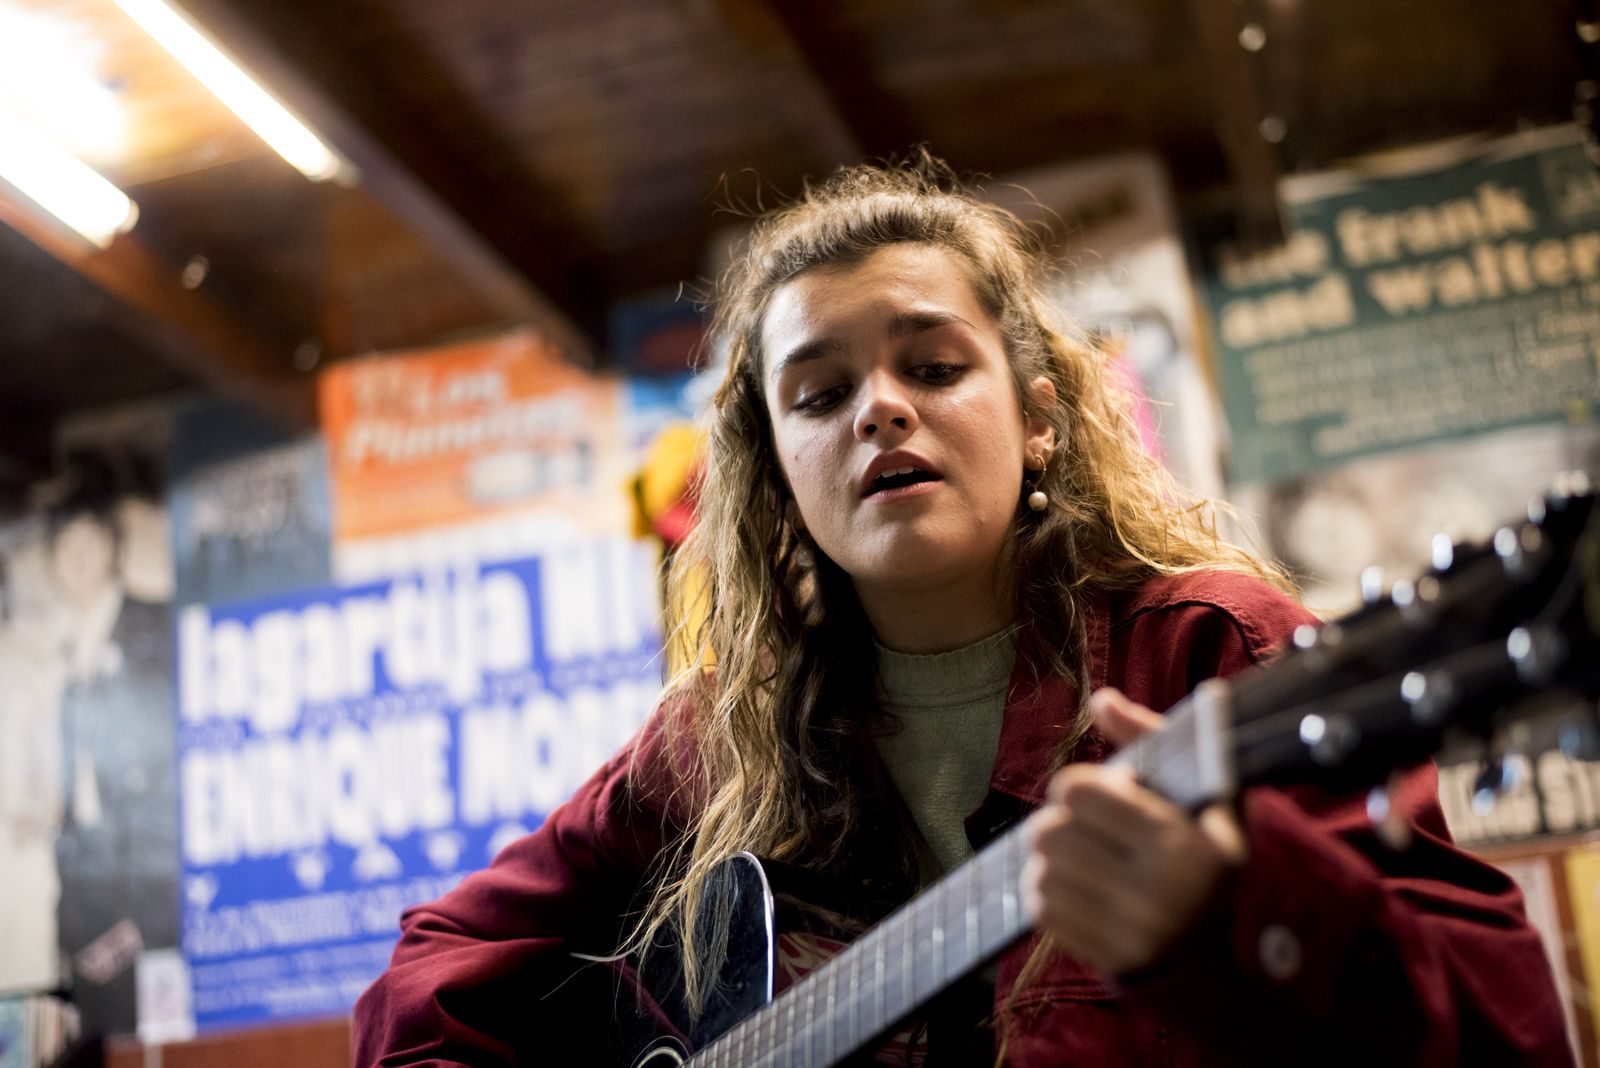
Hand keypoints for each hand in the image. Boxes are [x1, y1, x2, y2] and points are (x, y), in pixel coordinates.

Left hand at [1020, 686, 1246, 974]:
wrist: (1222, 946)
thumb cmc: (1203, 849)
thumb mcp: (1198, 790)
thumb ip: (1150, 738)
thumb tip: (1101, 699)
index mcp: (1185, 841)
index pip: (1079, 791)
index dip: (1079, 786)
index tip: (1099, 795)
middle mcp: (1162, 891)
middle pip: (1049, 832)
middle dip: (1058, 822)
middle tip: (1081, 828)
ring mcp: (1135, 932)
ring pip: (1040, 873)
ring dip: (1050, 861)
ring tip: (1080, 858)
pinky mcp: (1111, 960)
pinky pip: (1042, 912)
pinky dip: (1047, 894)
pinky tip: (1076, 889)